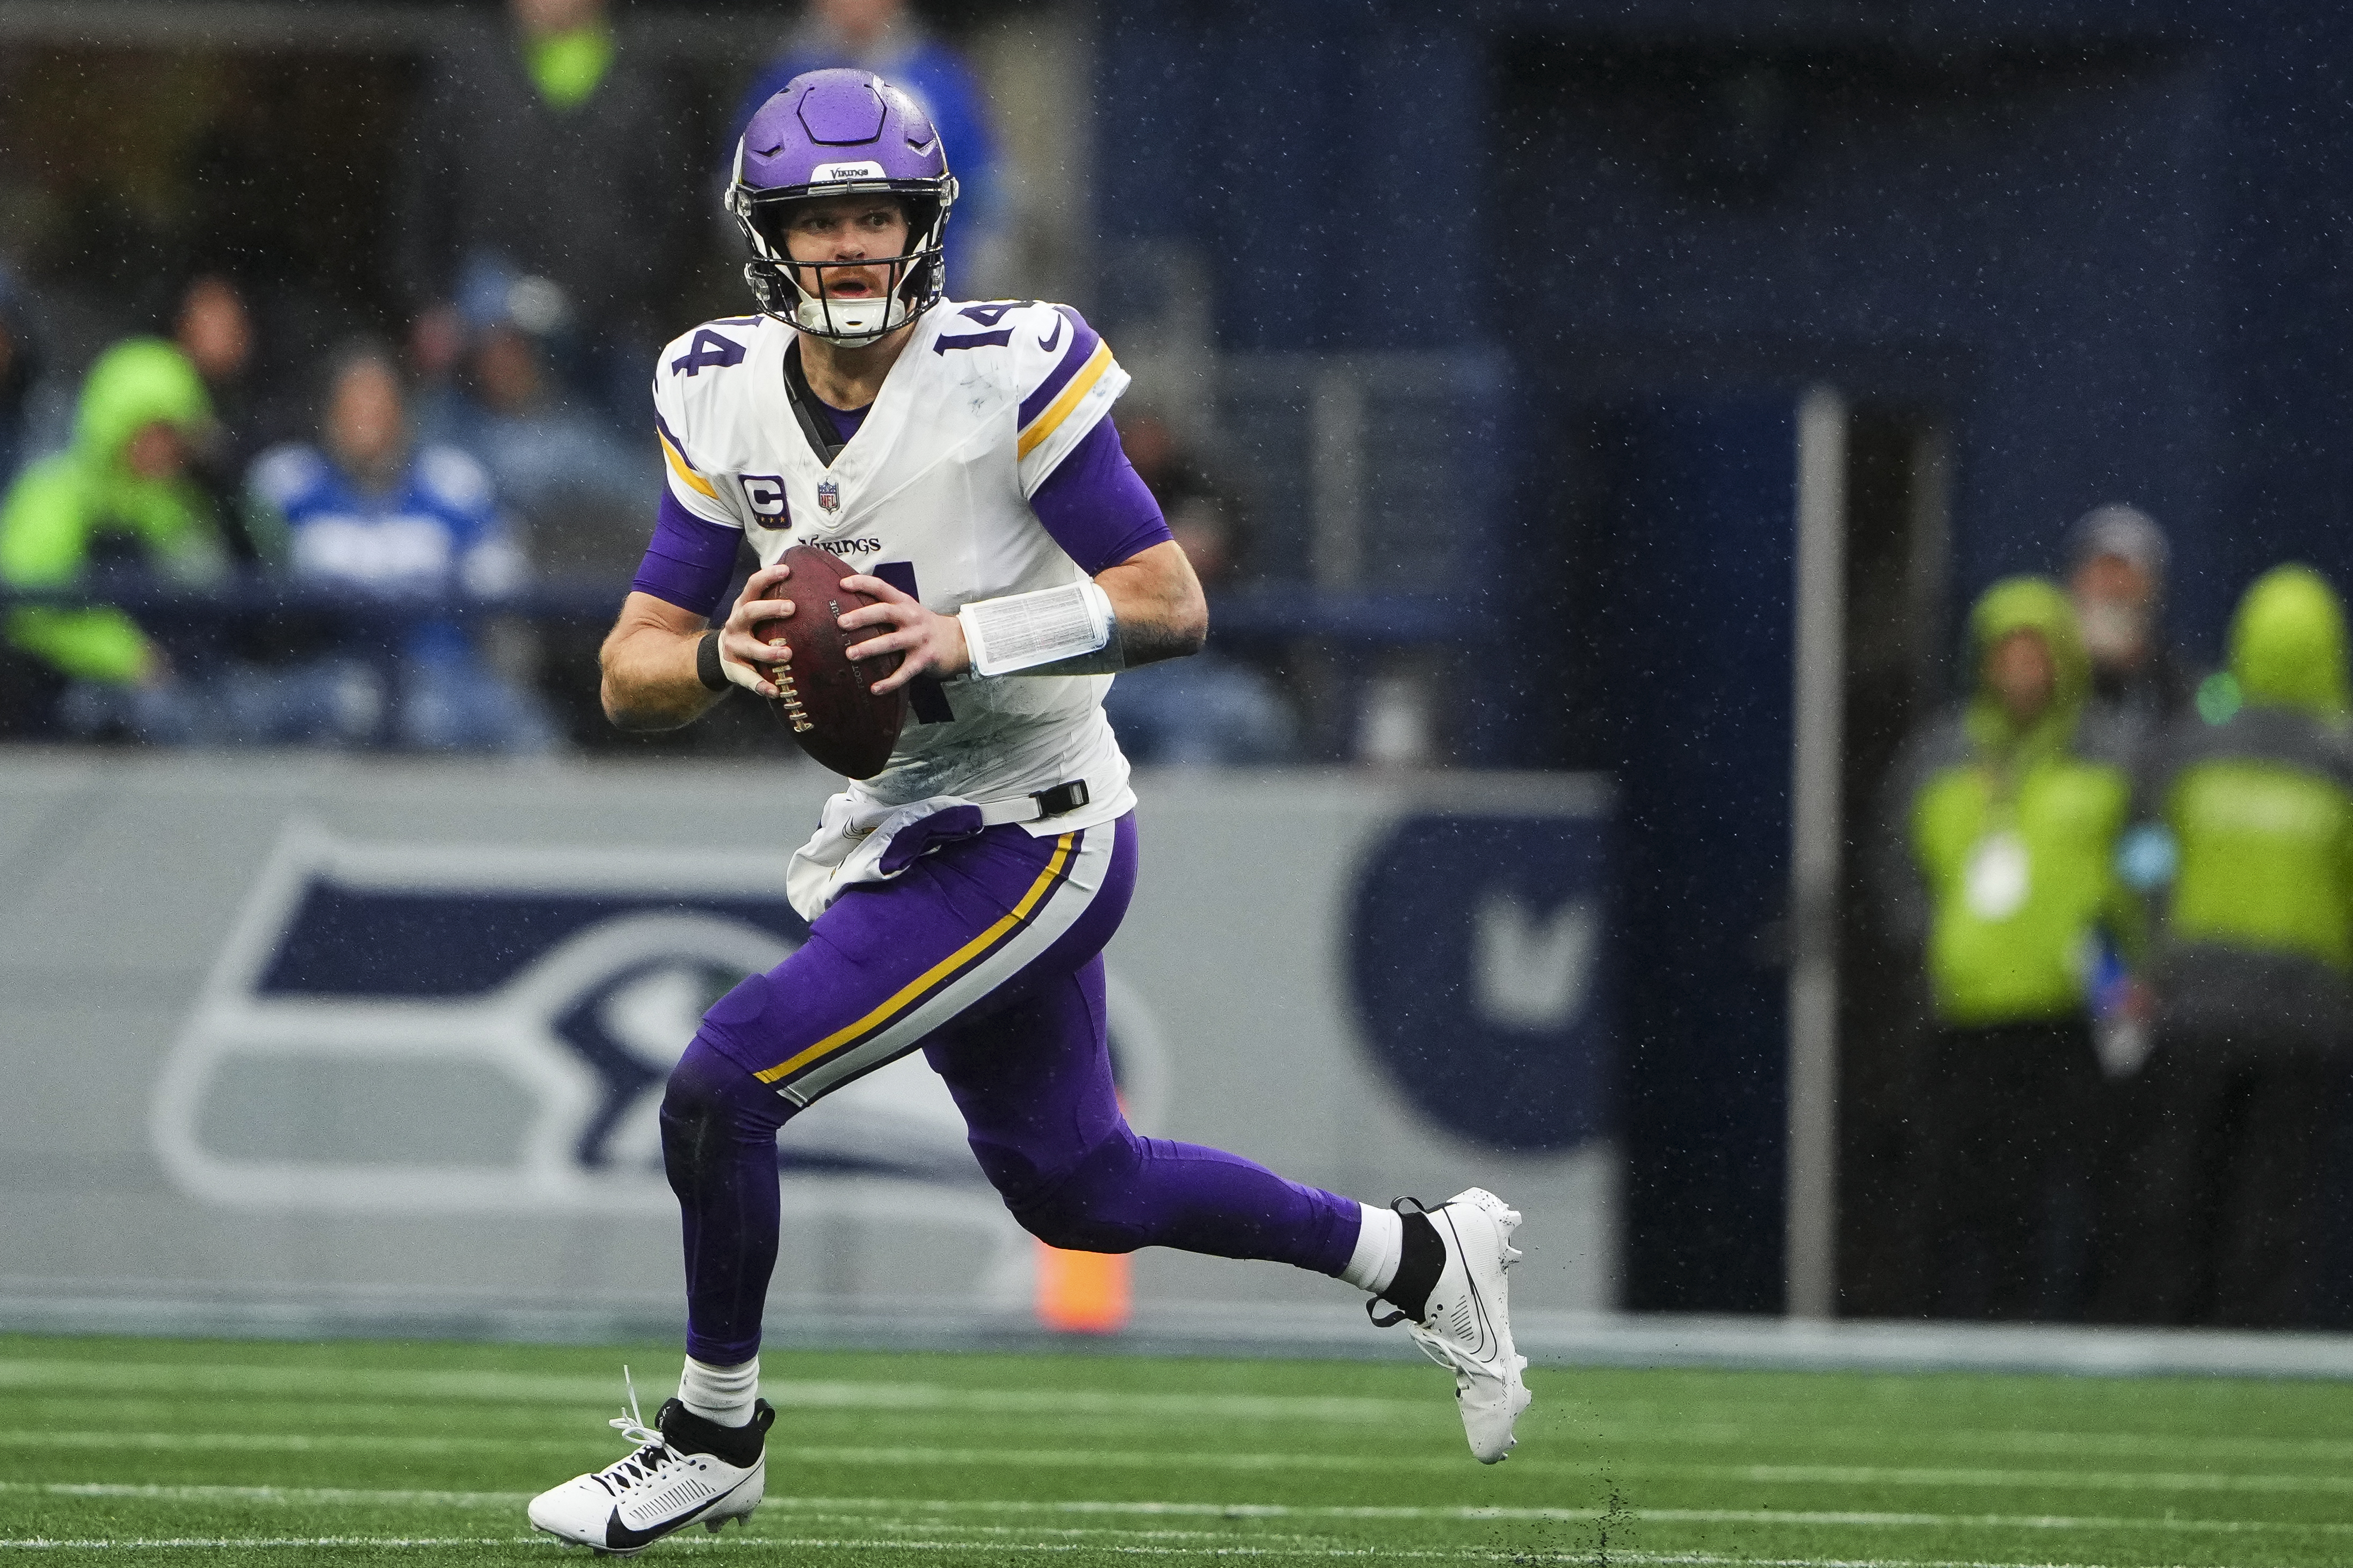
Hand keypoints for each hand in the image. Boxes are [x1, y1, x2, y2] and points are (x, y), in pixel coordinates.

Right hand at [717, 562, 796, 698]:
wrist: (723, 655)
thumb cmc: (753, 629)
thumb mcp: (757, 612)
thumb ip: (776, 601)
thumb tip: (814, 583)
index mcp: (744, 606)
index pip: (753, 585)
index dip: (768, 576)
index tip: (787, 569)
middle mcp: (736, 623)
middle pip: (750, 612)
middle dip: (769, 608)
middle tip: (792, 607)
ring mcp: (734, 647)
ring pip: (749, 647)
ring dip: (768, 651)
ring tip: (787, 653)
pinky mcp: (735, 669)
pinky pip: (747, 679)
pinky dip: (760, 685)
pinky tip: (775, 691)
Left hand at [837, 573, 968, 692]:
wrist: (957, 641)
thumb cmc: (923, 626)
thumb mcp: (908, 610)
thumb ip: (885, 607)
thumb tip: (848, 612)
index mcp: (904, 603)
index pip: (882, 587)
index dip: (862, 583)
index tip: (842, 584)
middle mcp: (911, 617)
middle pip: (885, 613)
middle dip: (862, 617)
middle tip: (841, 623)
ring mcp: (918, 638)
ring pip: (892, 642)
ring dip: (870, 648)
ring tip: (850, 654)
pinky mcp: (924, 659)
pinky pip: (905, 672)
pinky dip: (890, 681)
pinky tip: (875, 689)